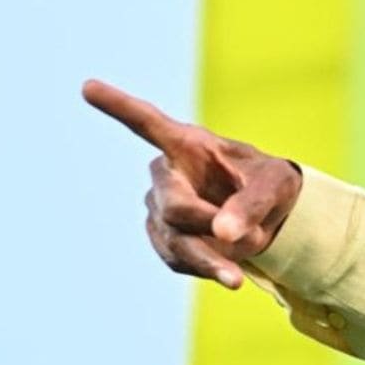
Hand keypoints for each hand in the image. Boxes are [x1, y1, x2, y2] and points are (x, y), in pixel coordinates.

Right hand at [82, 79, 303, 289]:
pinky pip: (177, 259)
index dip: (119, 105)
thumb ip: (254, 204)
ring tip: (238, 278)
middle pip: (172, 206)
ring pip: (172, 239)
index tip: (88, 86)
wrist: (270, 218)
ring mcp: (160, 208)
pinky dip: (206, 268)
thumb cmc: (271, 185)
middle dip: (208, 224)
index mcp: (189, 144)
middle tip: (249, 236)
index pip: (148, 122)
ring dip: (208, 259)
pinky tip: (228, 271)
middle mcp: (166, 174)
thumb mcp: (277, 186)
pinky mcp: (163, 238)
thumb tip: (222, 234)